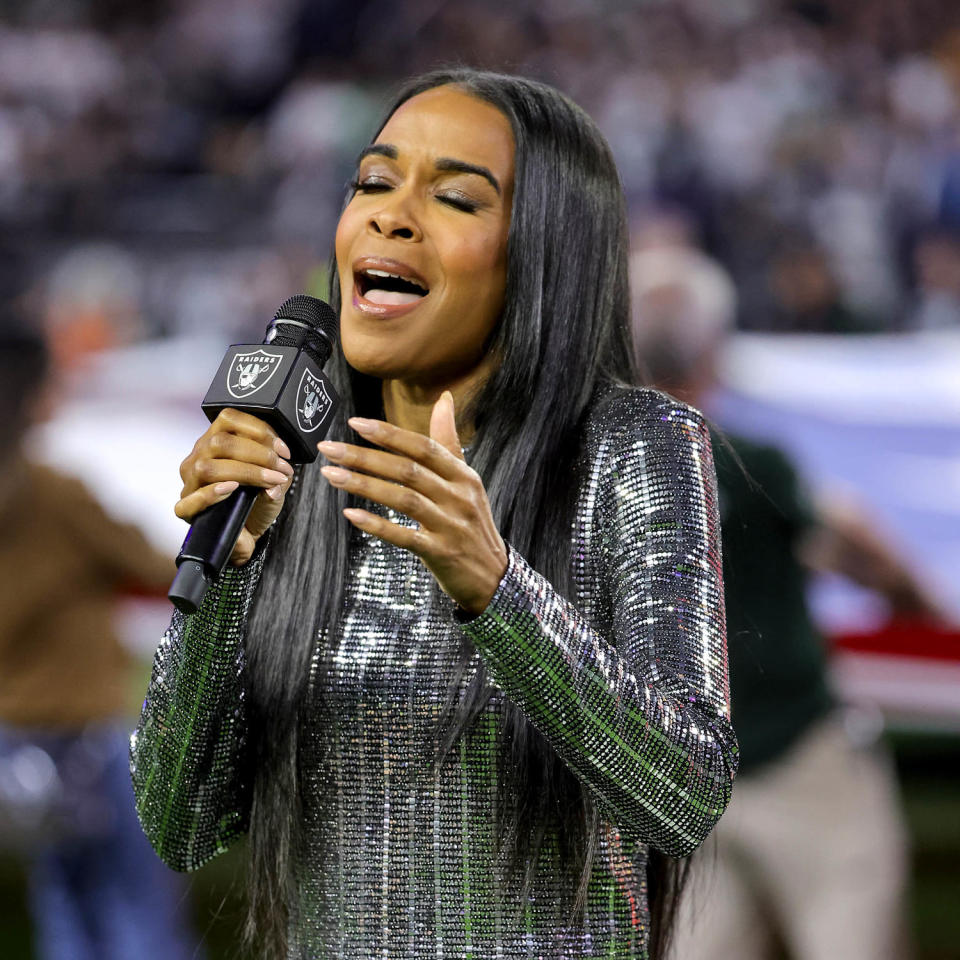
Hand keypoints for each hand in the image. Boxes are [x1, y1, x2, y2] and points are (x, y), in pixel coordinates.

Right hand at [175, 408, 294, 565]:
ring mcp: (190, 483)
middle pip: (220, 442)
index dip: (259, 430)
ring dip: (245, 472)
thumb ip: (279, 471)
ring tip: (270, 481)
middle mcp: (199, 457)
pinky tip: (232, 489)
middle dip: (258, 454)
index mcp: (216, 442)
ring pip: (207, 467)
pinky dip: (212, 493)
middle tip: (282, 469)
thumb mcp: (276, 480)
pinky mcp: (186, 509)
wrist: (249, 533)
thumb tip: (279, 471)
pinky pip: (190, 499)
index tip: (284, 450)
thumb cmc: (258, 502)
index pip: (229, 419)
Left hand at [318, 391, 507, 614]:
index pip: (423, 447)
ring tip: (332, 476)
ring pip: (403, 499)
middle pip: (407, 470)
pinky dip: (377, 525)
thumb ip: (449, 441)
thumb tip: (444, 398)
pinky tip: (351, 515)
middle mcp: (458, 497)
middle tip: (329, 449)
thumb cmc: (471, 523)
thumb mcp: (467, 481)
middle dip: (364, 457)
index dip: (389, 434)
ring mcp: (450, 526)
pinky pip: (404, 536)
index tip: (355, 424)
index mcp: (463, 475)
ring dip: (364, 485)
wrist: (493, 575)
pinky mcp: (440, 553)